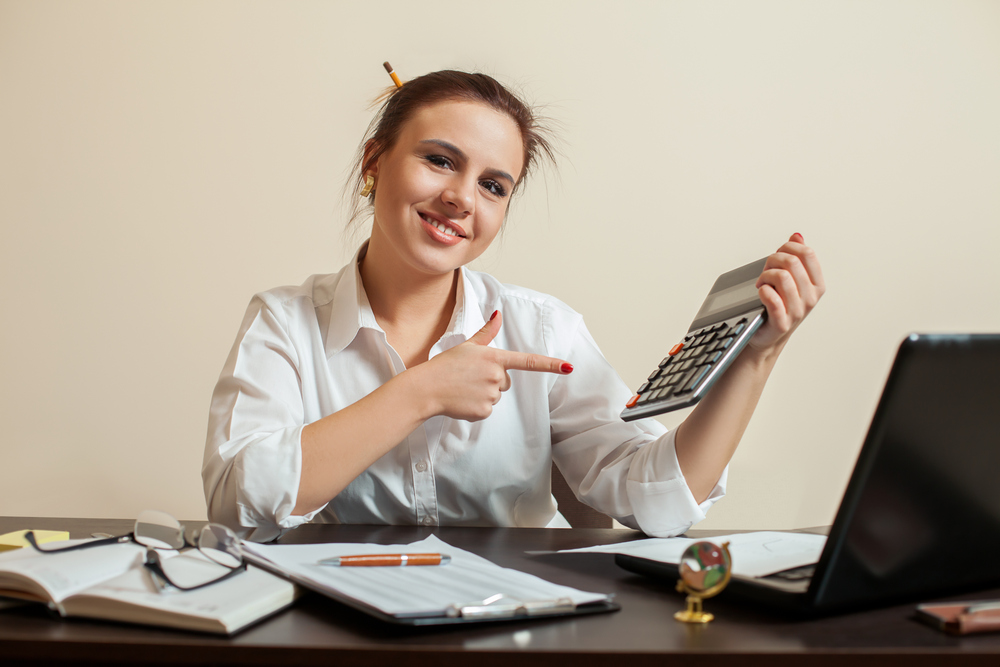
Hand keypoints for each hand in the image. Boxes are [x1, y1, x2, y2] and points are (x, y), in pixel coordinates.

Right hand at [418, 311, 571, 421]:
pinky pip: (487, 410)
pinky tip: (462, 401)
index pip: (528, 361)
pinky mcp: (484, 411)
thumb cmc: (445, 365)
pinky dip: (476, 408)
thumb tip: (498, 315)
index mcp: (494, 358)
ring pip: (496, 396)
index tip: (568, 367)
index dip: (550, 364)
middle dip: (491, 380)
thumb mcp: (467, 346)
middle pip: (506, 381)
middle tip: (470, 378)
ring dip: (483, 394)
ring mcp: (491, 394)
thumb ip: (486, 333)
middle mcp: (496, 376)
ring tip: (463, 388)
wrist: (426, 388)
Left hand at [750, 233, 824, 354]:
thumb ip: (795, 257)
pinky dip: (762, 290)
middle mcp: (810, 297)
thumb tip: (797, 236)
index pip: (807, 253)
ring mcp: (797, 311)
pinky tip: (761, 293)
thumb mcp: (791, 280)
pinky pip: (771, 297)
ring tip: (762, 283)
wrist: (767, 335)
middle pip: (791, 262)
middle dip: (773, 260)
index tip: (778, 254)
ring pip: (781, 276)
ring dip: (765, 276)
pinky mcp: (782, 322)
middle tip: (766, 270)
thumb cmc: (779, 305)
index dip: (788, 247)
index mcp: (816, 284)